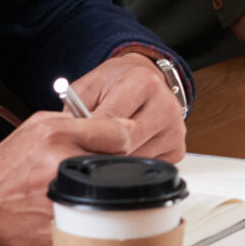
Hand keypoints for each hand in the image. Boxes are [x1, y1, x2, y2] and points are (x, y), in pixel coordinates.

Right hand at [0, 110, 156, 245]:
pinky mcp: (61, 228)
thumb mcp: (37, 127)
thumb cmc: (6, 168)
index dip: (117, 142)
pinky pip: (96, 222)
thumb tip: (125, 127)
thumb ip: (82, 121)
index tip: (106, 148)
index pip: (121, 135)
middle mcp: (59, 165)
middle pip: (119, 166)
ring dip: (101, 195)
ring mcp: (61, 199)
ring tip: (77, 193)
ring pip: (111, 194)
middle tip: (86, 173)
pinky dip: (90, 218)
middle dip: (108, 169)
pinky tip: (70, 212)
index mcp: (55, 136)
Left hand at [66, 50, 186, 161]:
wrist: (144, 78)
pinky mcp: (178, 148)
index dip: (87, 134)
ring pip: (135, 161)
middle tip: (83, 150)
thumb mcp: (89, 87)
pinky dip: (131, 165)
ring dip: (115, 160)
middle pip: (126, 144)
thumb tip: (66, 142)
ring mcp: (175, 129)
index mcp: (143, 83)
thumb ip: (75, 111)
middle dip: (100, 150)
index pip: (111, 120)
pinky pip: (146, 167)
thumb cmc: (114, 83)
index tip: (72, 142)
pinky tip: (125, 150)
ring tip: (104, 147)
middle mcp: (166, 105)